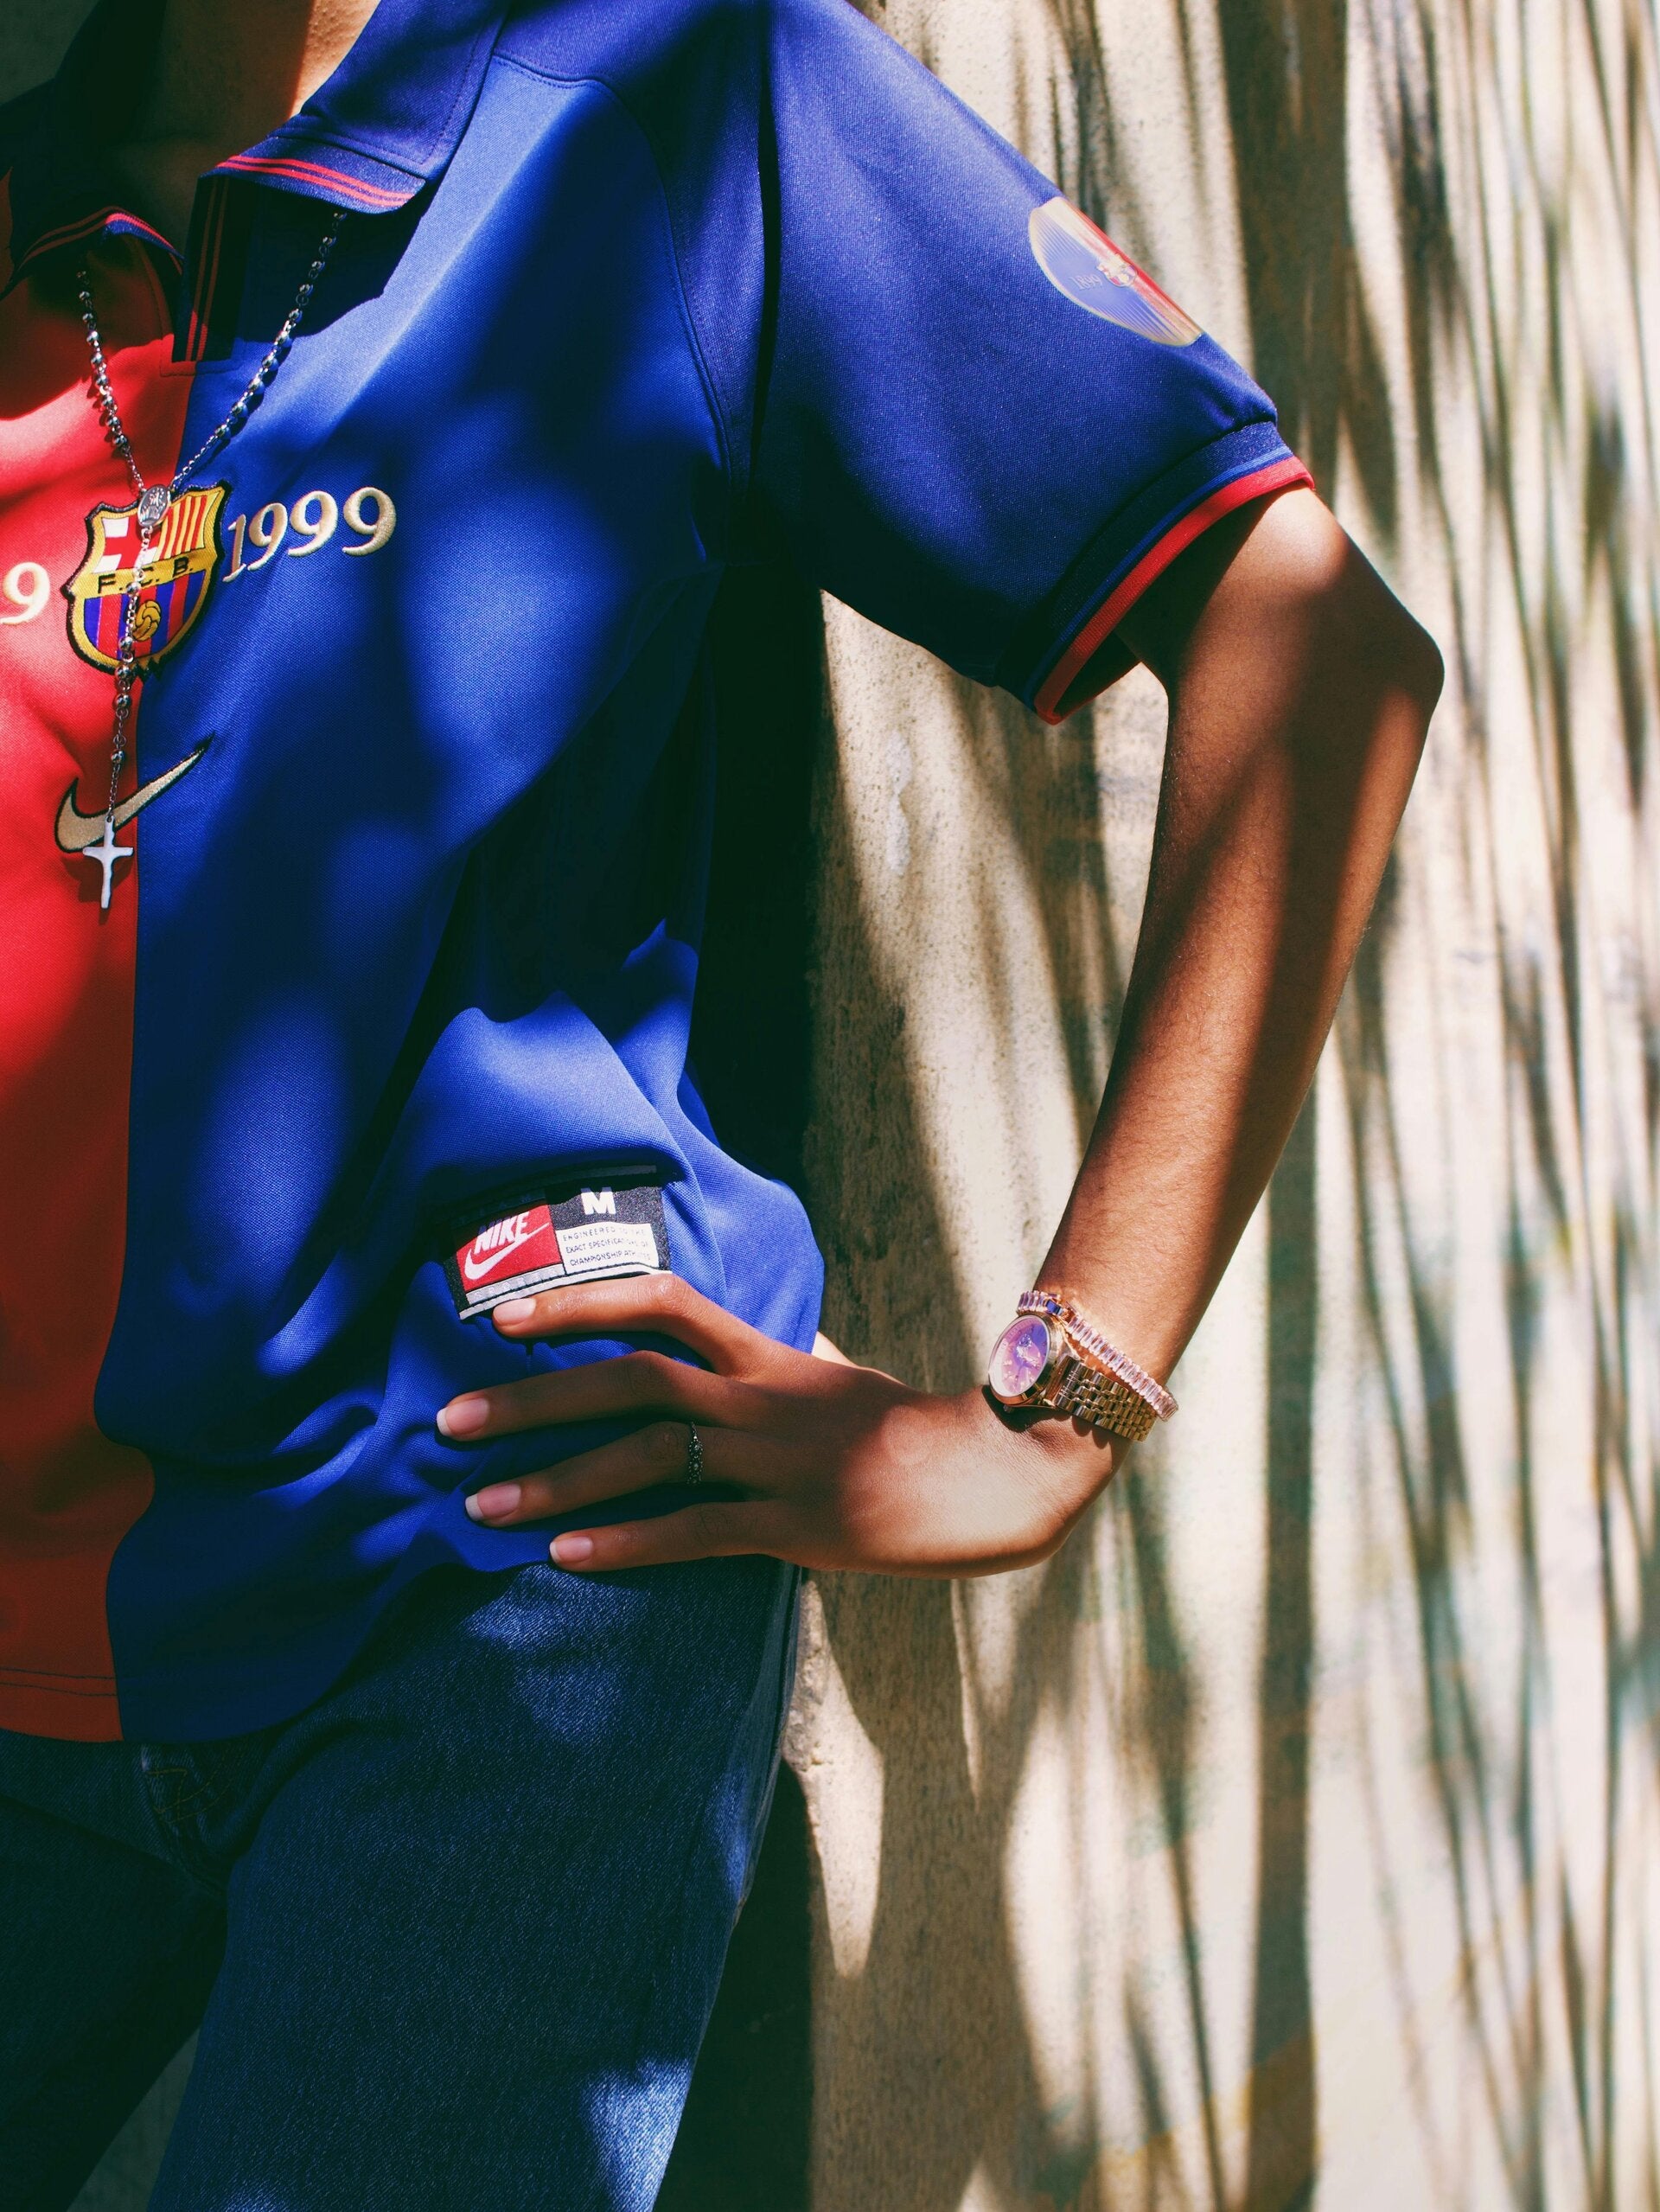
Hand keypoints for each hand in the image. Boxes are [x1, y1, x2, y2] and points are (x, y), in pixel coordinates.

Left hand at [435, 1273, 1125, 1575]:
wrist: (998, 1473)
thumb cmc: (910, 1426)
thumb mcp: (835, 1374)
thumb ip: (779, 1357)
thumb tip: (742, 1340)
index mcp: (767, 1355)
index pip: (658, 1303)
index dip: (576, 1304)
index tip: (501, 1319)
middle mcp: (761, 1397)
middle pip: (630, 1381)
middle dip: (533, 1398)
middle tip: (449, 1420)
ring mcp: (778, 1462)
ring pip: (649, 1460)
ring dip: (556, 1482)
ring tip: (481, 1507)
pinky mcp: (799, 1528)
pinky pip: (696, 1534)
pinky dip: (626, 1545)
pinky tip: (566, 1557)